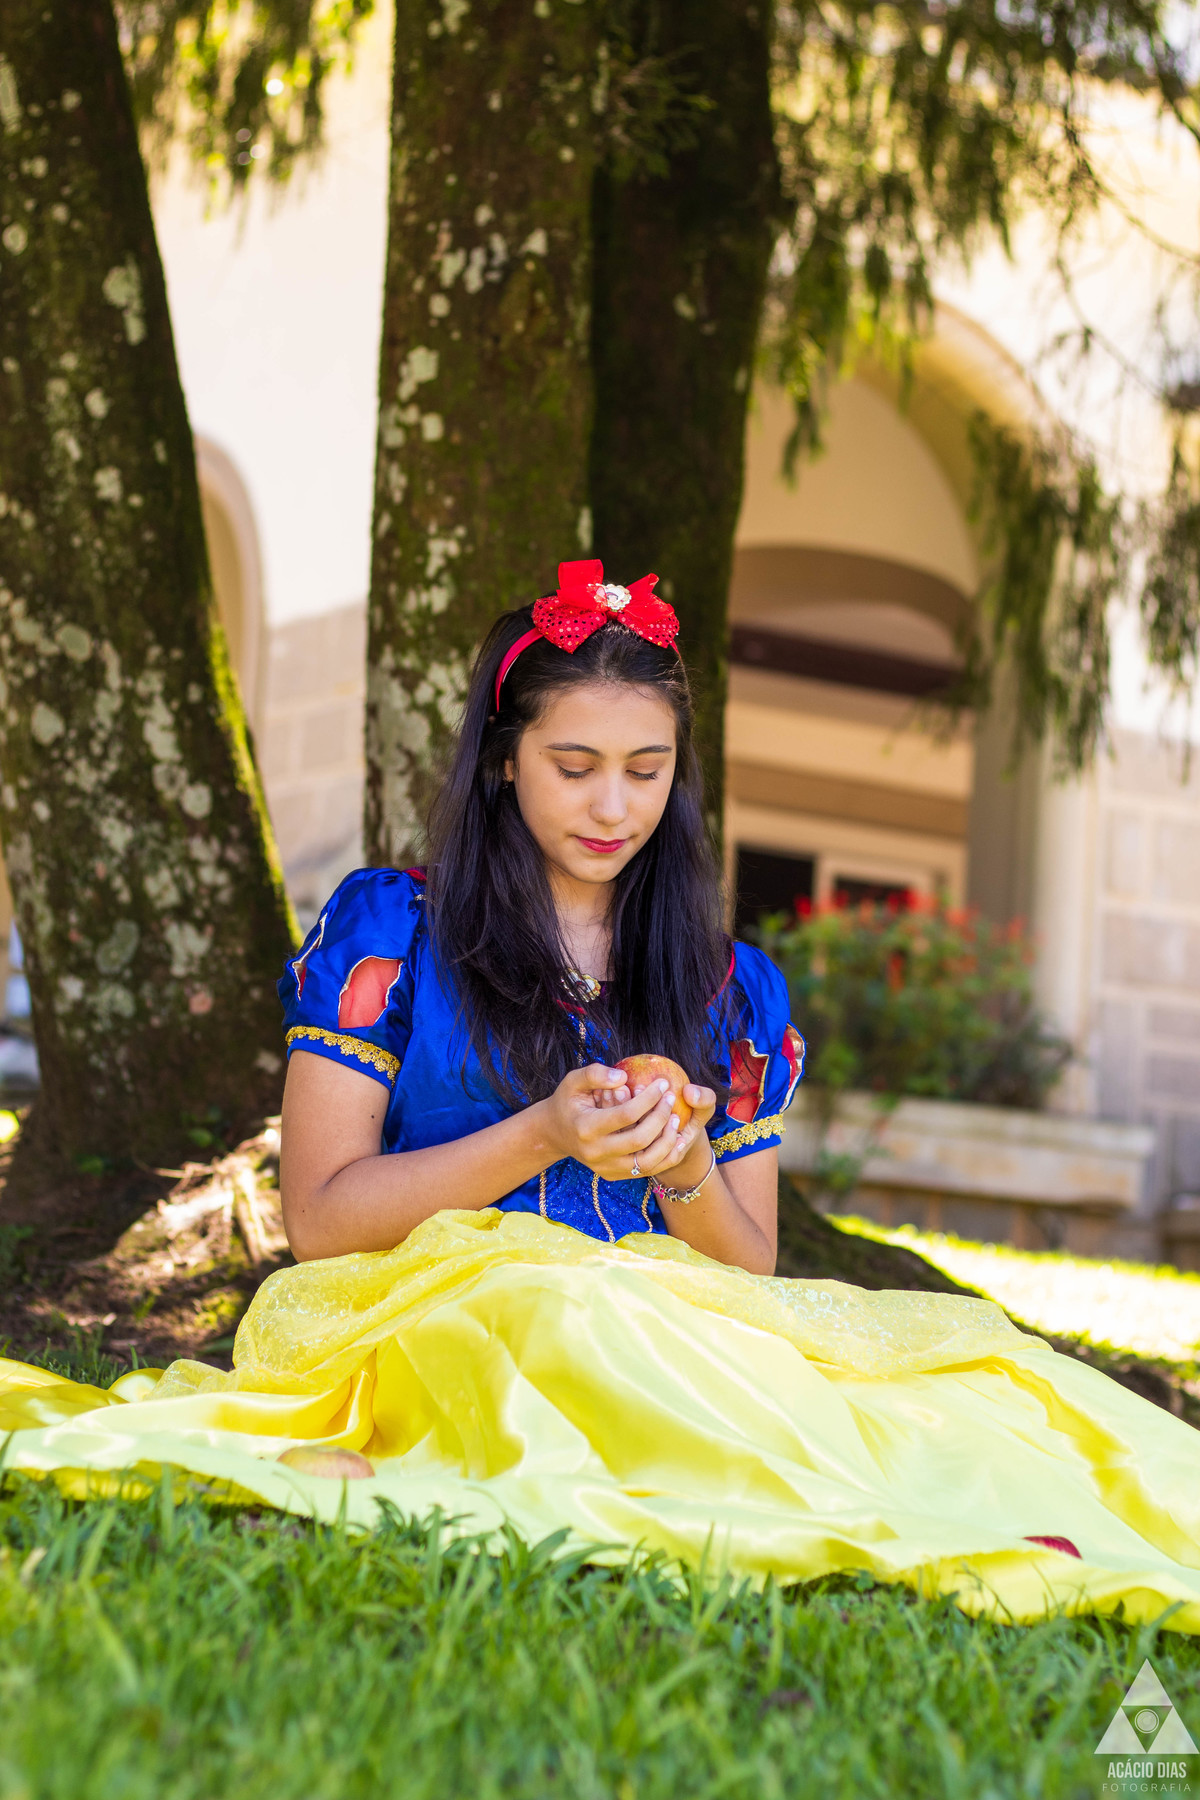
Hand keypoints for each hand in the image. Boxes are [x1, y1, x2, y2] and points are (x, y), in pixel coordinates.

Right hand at [540, 1063, 714, 1181]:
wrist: (555, 1133)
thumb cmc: (568, 1101)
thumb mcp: (573, 1081)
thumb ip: (595, 1074)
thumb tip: (623, 1076)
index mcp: (586, 1128)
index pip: (626, 1115)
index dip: (648, 1099)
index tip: (662, 1083)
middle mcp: (595, 1153)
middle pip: (639, 1140)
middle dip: (660, 1117)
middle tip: (670, 1099)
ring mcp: (605, 1168)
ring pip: (647, 1162)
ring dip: (667, 1141)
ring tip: (675, 1119)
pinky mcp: (613, 1175)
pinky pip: (646, 1171)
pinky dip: (665, 1157)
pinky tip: (676, 1139)